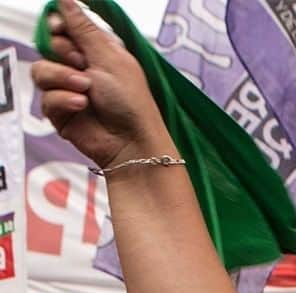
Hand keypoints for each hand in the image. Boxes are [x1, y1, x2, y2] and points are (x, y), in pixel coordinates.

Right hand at [32, 0, 171, 170]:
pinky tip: (82, 105)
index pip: (63, 27)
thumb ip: (83, 28)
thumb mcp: (109, 57)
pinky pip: (46, 98)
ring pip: (41, 71)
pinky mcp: (61, 113)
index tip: (62, 28)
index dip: (58, 25)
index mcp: (96, 51)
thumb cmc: (131, 102)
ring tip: (85, 89)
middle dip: (63, 52)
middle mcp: (80, 68)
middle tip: (82, 64)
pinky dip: (63, 100)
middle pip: (48, 46)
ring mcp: (69, 91)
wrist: (133, 143)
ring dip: (62, 77)